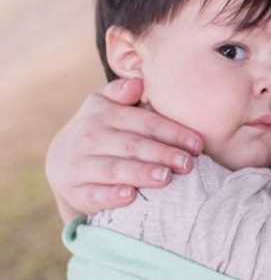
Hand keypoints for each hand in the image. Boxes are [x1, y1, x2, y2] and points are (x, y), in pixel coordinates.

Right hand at [45, 78, 202, 220]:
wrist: (64, 163)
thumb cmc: (101, 133)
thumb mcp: (105, 107)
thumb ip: (121, 93)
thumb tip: (138, 83)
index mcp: (103, 114)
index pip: (143, 121)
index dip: (172, 132)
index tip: (198, 145)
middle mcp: (89, 138)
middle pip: (132, 145)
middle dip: (162, 154)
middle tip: (187, 164)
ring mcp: (79, 165)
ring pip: (114, 169)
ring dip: (141, 173)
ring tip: (166, 177)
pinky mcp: (75, 191)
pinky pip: (93, 194)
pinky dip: (111, 196)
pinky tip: (130, 196)